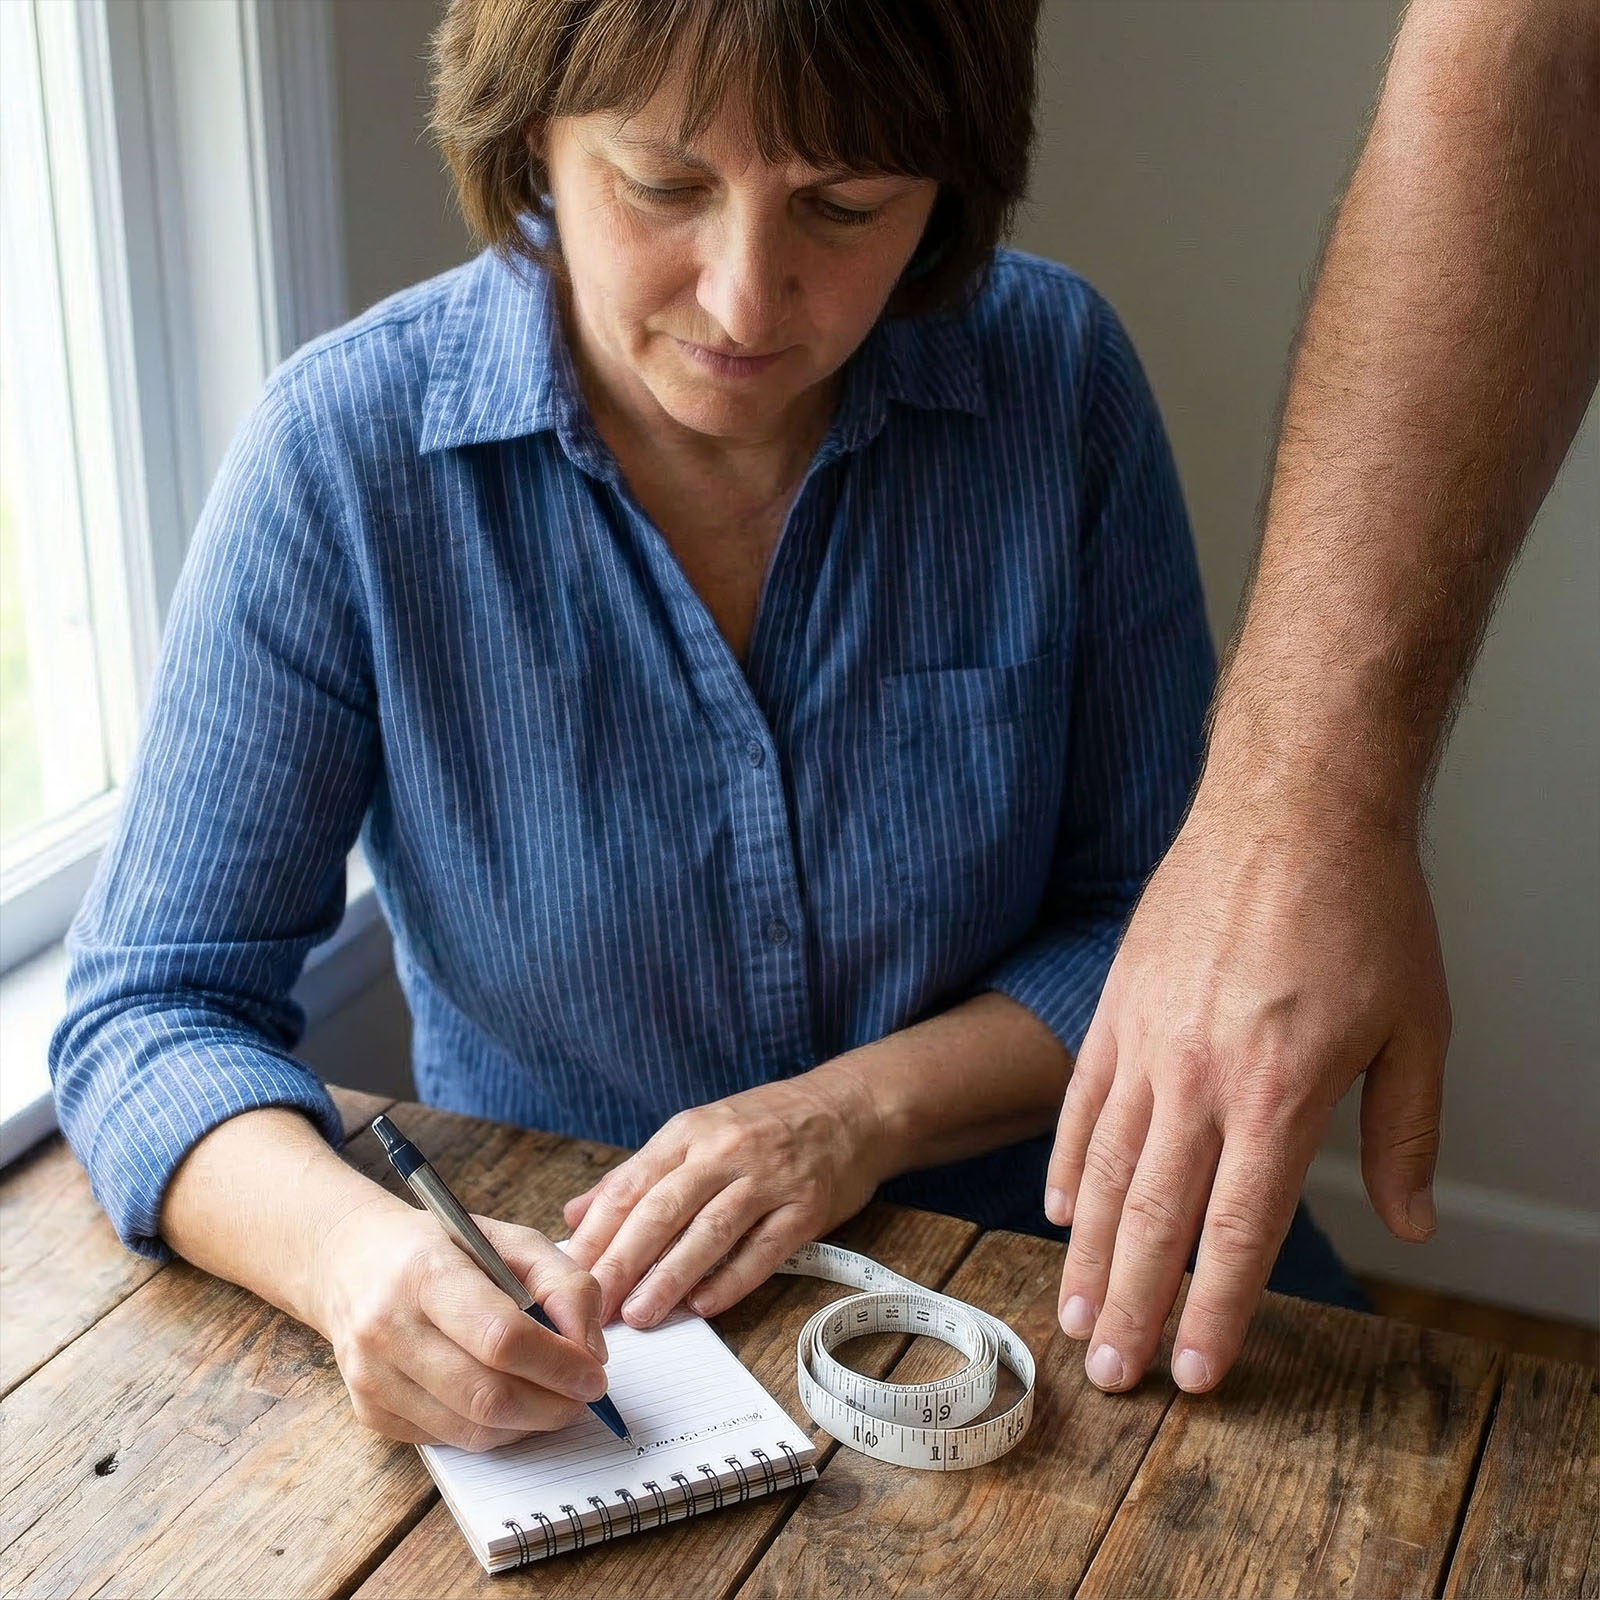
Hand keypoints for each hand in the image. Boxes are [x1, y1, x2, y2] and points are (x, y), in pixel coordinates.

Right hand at [314, 1195, 609, 1449]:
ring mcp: (371, 1376)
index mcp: (426, 1272)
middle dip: (551, 1406)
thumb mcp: (510, 1240)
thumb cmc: (444, 1248)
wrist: (353, 1262)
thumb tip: (591, 1351)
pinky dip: (491, 1431)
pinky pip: (447, 1441)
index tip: (595, 1375)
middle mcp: (388, 1327)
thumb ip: (564, 1283)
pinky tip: (507, 1403)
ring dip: (527, 1425)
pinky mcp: (369, 1411)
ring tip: (553, 1401)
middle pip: (486, 1395)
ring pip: (469, 1429)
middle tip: (583, 1399)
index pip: (501, 1337)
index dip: (558, 1365)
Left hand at [561, 1068, 887, 1326]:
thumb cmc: (766, 1124)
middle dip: (622, 1261)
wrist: (851, 1107)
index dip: (596, 1233)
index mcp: (690, 1132)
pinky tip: (704, 1306)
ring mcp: (768, 1179)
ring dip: (671, 1277)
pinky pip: (764, 1250)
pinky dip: (732, 1279)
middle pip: (663, 1210)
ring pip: (709, 1231)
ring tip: (639, 1315)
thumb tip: (574, 1215)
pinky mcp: (806, 1207)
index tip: (566, 1273)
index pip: (631, 1185)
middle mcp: (725, 1151)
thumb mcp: (698, 1130)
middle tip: (592, 1306)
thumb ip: (636, 1174)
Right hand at [1044, 783, 1449, 1394]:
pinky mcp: (1116, 1004)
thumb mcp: (1419, 1026)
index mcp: (1280, 1094)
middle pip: (1152, 1219)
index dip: (1213, 1312)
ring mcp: (1146, 1039)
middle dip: (1129, 1307)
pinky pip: (1080, 1101)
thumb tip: (1412, 1220)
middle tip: (1107, 1375)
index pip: (1236, 1232)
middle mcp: (1200, 1078)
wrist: (1289, 806)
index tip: (1190, 1372)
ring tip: (1072, 1315)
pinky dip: (1066, 1163)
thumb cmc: (1361, 908)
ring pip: (1101, 1170)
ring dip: (1085, 1253)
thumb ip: (1408, 1135)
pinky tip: (1059, 1207)